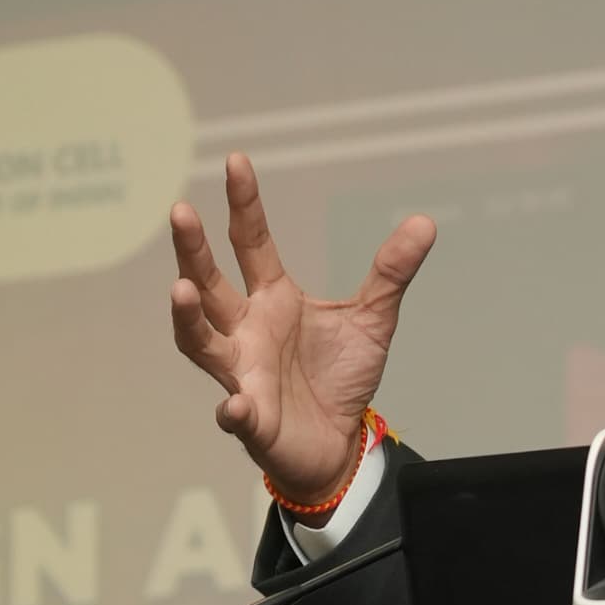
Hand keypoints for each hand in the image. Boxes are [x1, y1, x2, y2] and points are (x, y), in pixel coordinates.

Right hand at [167, 154, 435, 498]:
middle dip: (192, 250)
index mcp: (271, 299)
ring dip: (187, 319)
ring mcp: (242, 373)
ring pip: (200, 342)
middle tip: (180, 212)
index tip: (237, 161)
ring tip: (180, 290)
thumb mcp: (373, 319)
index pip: (251, 242)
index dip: (244, 204)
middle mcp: (245, 331)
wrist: (337, 443)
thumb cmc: (339, 377)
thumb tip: (424, 222)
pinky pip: (236, 414)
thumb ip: (391, 273)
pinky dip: (233, 410)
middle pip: (209, 285)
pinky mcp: (252, 420)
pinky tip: (234, 406)